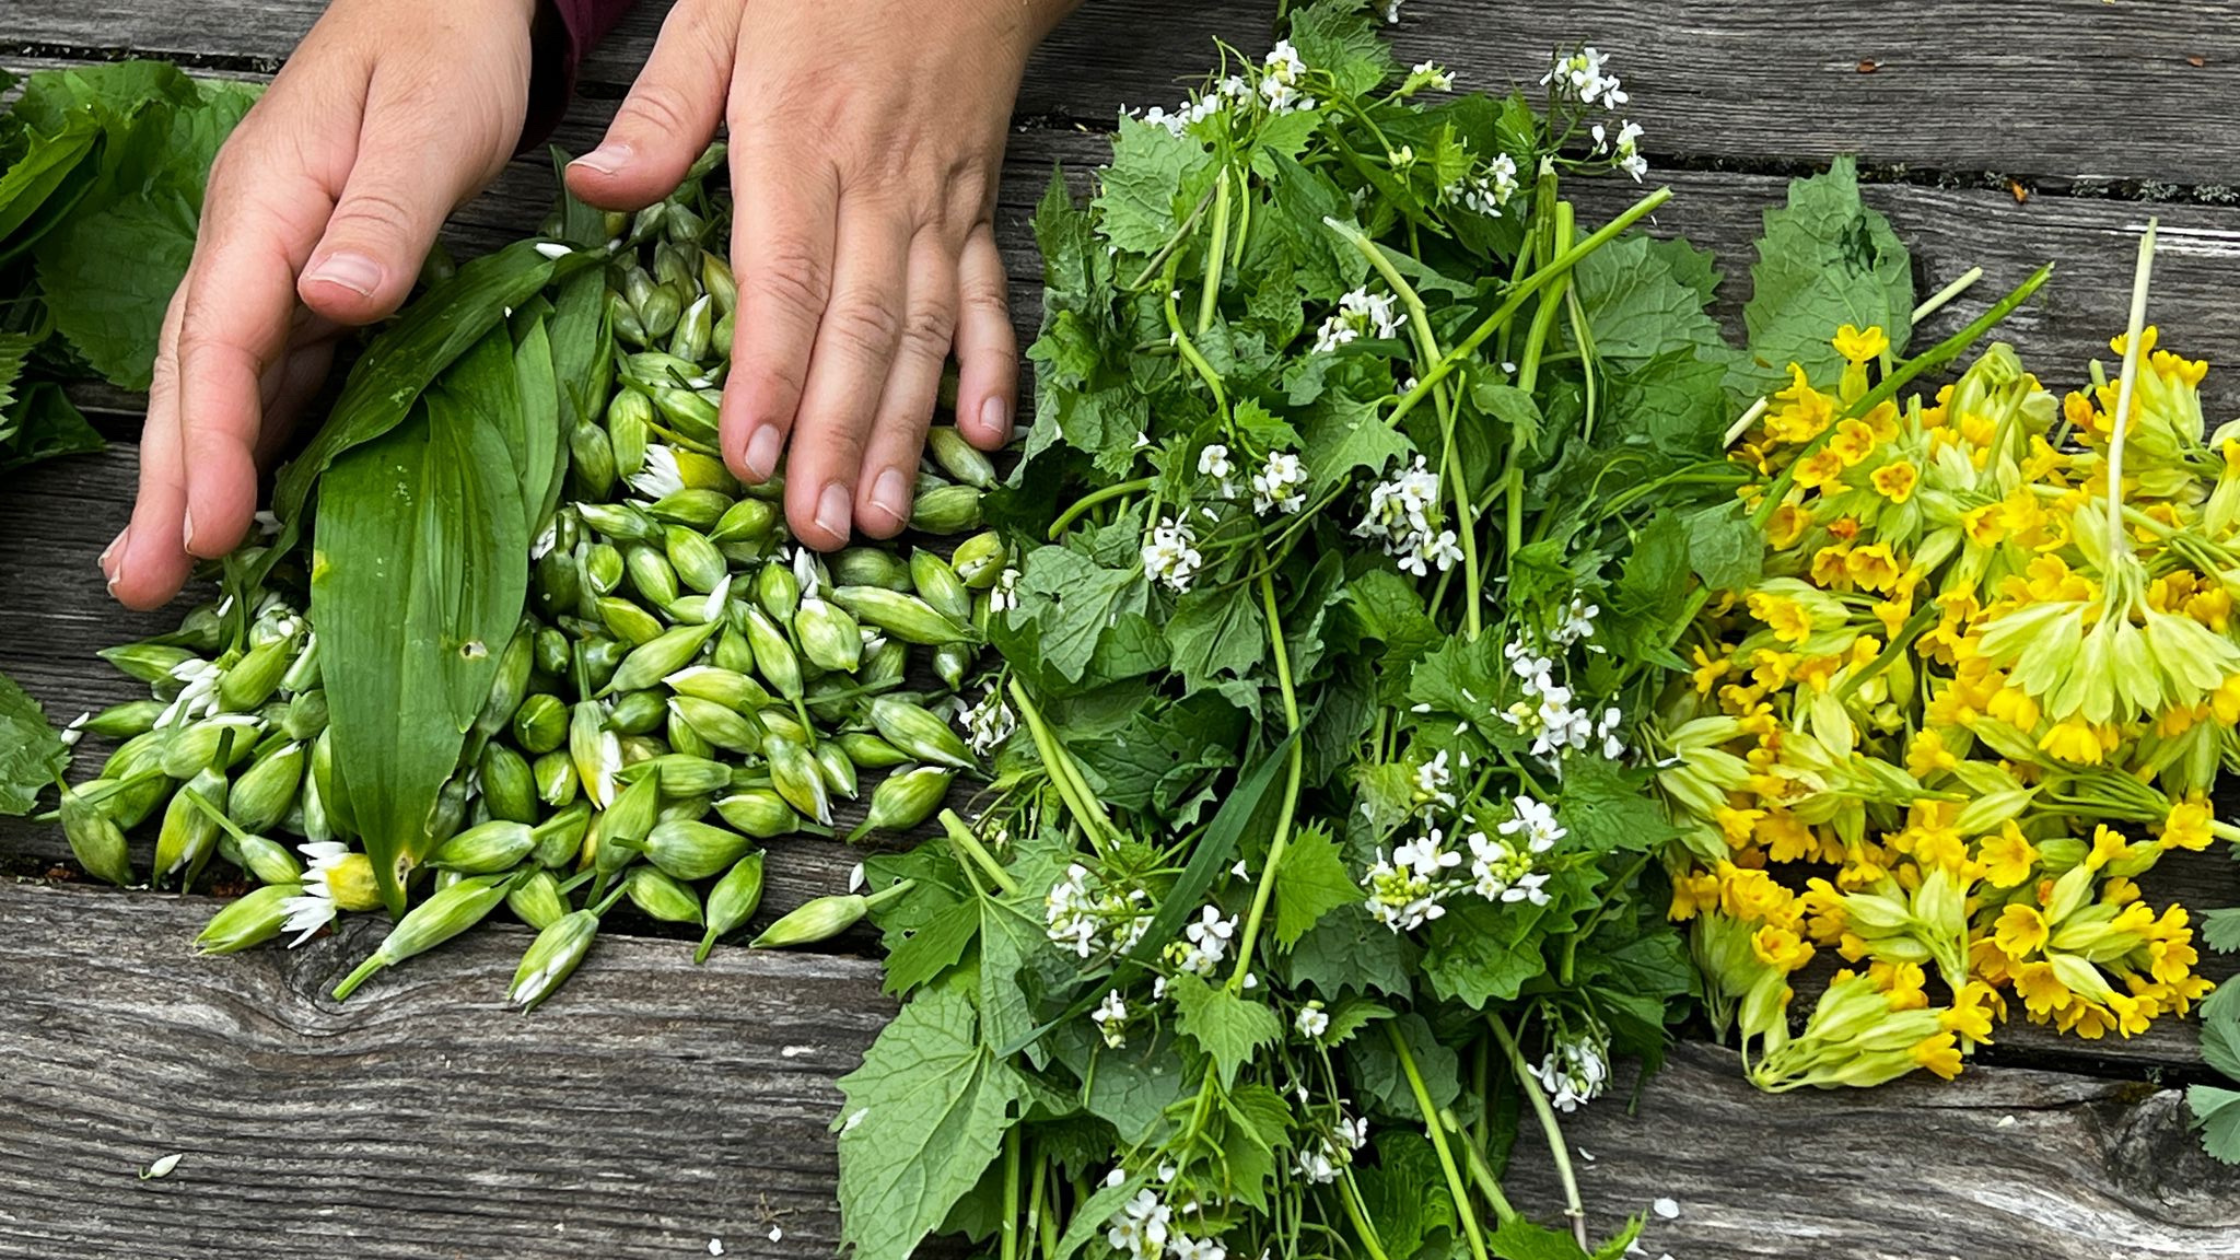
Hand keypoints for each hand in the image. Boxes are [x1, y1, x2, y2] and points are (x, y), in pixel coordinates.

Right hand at [104, 0, 537, 608]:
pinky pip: (273, 372)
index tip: (206, 527)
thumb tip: (334, 298)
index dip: (208, 439)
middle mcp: (256, 240)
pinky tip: (250, 496)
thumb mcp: (428, 124)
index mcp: (267, 205)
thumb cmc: (443, 49)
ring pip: (223, 382)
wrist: (450, 2)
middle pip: (194, 374)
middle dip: (168, 482)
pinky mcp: (314, 278)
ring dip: (197, 473)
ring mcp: (278, 261)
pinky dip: (253, 438)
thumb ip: (385, 213)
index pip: (220, 338)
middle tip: (141, 582)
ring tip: (166, 566)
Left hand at [567, 0, 1074, 548]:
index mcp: (799, 138)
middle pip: (859, 329)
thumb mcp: (721, 10)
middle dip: (837, 436)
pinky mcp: (978, 210)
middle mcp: (877, 186)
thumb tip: (593, 189)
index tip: (751, 456)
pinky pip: (987, 299)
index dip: (772, 375)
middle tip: (816, 528)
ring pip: (922, 333)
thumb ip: (663, 107)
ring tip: (878, 514)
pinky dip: (990, 370)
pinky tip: (979, 440)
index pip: (787, 277)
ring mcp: (938, 206)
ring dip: (902, 431)